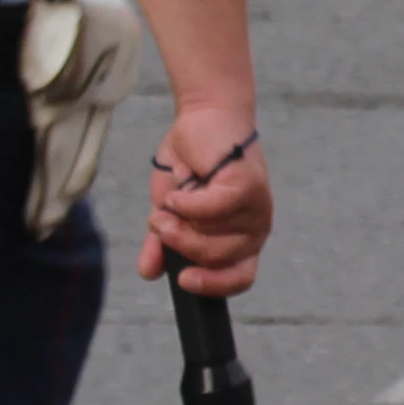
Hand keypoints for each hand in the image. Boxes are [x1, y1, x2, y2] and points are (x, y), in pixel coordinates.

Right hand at [137, 109, 269, 299]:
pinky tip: (180, 188)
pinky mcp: (247, 187)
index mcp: (241, 240)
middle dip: (180, 245)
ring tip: (167, 204)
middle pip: (216, 260)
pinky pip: (210, 211)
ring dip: (178, 224)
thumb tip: (148, 273)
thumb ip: (162, 243)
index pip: (240, 278)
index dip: (213, 285)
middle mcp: (254, 228)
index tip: (182, 279)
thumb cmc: (192, 164)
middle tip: (160, 223)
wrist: (203, 119)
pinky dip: (186, 202)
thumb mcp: (170, 211)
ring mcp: (255, 209)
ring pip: (212, 239)